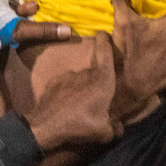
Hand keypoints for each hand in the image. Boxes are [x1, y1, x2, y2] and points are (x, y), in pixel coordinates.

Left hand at [20, 34, 118, 151]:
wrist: (45, 125)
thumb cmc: (80, 125)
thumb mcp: (103, 132)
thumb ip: (114, 128)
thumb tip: (119, 128)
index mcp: (102, 80)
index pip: (105, 53)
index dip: (106, 41)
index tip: (104, 33)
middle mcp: (86, 73)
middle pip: (95, 72)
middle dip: (97, 82)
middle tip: (98, 98)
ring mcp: (68, 76)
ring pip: (80, 79)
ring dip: (82, 88)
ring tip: (80, 106)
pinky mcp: (55, 81)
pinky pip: (66, 84)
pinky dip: (68, 92)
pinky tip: (66, 105)